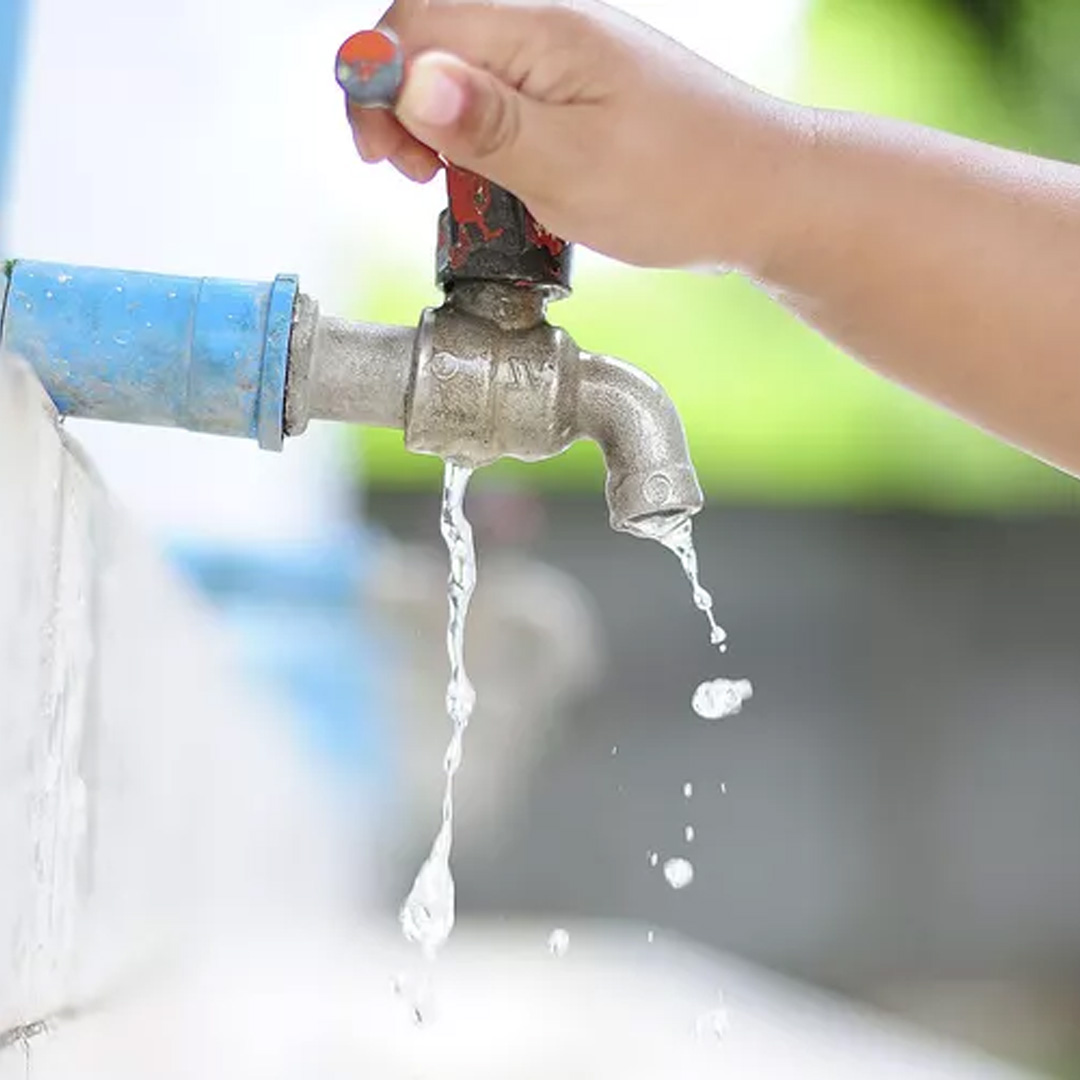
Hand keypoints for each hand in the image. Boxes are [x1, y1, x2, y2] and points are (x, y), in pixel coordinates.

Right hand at [347, 0, 807, 271]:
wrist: (765, 194)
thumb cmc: (681, 184)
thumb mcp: (572, 166)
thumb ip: (485, 125)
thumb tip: (406, 79)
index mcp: (542, 31)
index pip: (417, 23)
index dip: (379, 84)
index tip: (384, 155)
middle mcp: (550, 30)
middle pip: (433, 38)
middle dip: (400, 104)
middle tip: (411, 173)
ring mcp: (567, 61)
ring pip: (465, 73)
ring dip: (438, 126)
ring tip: (445, 182)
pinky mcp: (579, 94)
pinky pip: (504, 100)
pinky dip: (479, 138)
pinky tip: (491, 177)